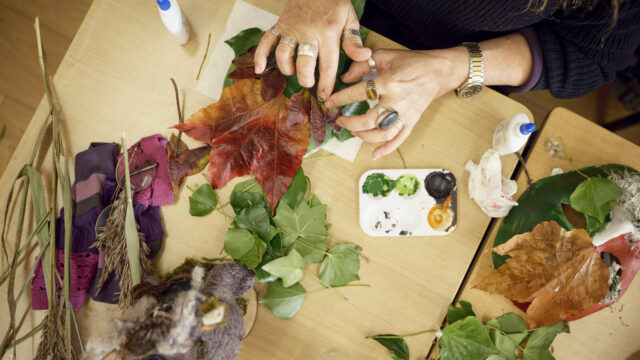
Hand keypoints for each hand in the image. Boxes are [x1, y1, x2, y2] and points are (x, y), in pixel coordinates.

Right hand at [253, 0, 370, 99]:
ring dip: (287, 68)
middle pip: (303, 64)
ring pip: (283, 54)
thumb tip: (364, 57)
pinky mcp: (280, 25)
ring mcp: (291, 29)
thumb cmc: (333, 2)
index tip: (325, 96)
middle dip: (306, 79)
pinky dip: (260, 55)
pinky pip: (266, 41)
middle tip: (309, 83)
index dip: (326, 84)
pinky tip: (260, 69)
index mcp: (327, 34)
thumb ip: (354, 41)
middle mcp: (308, 33)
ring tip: (293, 72)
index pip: (327, 66)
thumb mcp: (349, 18)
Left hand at [325, 48, 468, 158]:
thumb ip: (362, 64)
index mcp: (387, 83)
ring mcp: (405, 114)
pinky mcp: (412, 121)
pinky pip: (399, 139)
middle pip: (368, 120)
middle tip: (340, 120)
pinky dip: (387, 149)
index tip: (329, 102)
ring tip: (354, 132)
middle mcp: (396, 101)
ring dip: (364, 136)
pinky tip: (375, 154)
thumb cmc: (411, 62)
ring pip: (381, 133)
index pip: (357, 94)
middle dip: (350, 123)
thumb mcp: (384, 56)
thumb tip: (344, 77)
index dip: (340, 99)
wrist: (439, 71)